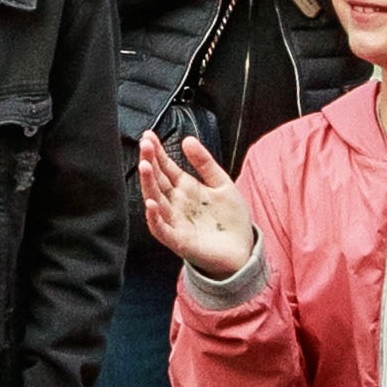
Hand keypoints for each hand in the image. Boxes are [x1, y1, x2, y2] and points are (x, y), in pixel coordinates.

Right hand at [136, 131, 256, 278]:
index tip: (148, 135)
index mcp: (185, 188)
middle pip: (157, 180)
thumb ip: (205, 163)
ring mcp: (175, 221)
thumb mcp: (222, 183)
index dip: (157, 152)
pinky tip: (151, 204)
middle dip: (149, 162)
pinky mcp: (178, 240)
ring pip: (155, 200)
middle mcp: (175, 203)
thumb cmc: (230, 220)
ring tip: (144, 166)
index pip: (166, 167)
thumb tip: (187, 139)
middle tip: (145, 145)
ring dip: (148, 184)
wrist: (242, 251)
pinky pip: (161, 228)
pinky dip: (154, 217)